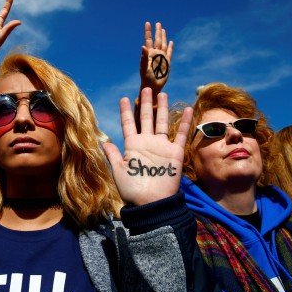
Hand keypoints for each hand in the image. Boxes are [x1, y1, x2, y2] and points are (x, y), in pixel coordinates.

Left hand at [103, 88, 191, 205]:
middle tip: (146, 88)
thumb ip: (113, 155)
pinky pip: (181, 135)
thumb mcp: (118, 171)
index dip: (127, 111)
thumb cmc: (132, 190)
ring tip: (162, 93)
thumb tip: (103, 141)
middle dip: (146, 104)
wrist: (151, 202)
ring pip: (162, 123)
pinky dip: (185, 123)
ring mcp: (161, 147)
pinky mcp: (175, 153)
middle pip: (147, 118)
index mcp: (132, 145)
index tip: (124, 98)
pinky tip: (188, 109)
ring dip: (162, 109)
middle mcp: (147, 143)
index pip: (129, 124)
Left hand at [139, 22, 172, 99]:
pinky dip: (171, 47)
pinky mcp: (167, 63)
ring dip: (164, 37)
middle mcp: (155, 54)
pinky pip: (170, 53)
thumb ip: (143, 57)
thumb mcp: (144, 68)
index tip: (147, 23)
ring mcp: (161, 58)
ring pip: (164, 44)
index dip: (148, 32)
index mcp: (149, 54)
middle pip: (157, 40)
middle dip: (157, 32)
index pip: (148, 40)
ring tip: (163, 29)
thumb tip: (143, 46)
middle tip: (158, 23)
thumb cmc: (146, 78)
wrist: (152, 86)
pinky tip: (171, 42)